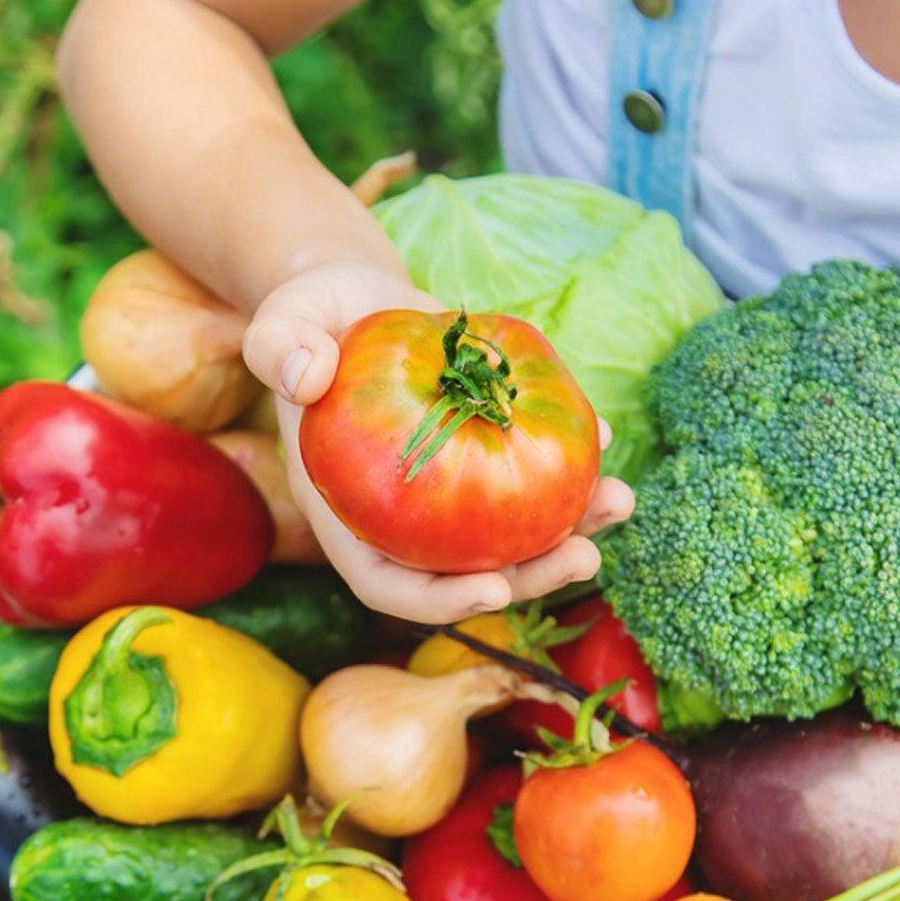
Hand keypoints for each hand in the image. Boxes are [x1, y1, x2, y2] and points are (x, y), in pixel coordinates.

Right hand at [243, 259, 632, 623]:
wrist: (358, 298)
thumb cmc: (313, 315)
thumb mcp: (283, 319)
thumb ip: (280, 345)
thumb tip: (303, 373)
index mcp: (347, 511)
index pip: (388, 583)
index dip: (440, 602)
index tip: (497, 589)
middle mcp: (402, 518)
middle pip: (468, 573)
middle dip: (532, 577)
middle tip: (586, 558)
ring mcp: (448, 493)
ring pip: (513, 533)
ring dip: (572, 529)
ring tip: (620, 502)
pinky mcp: (484, 456)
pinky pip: (532, 476)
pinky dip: (573, 466)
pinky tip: (605, 436)